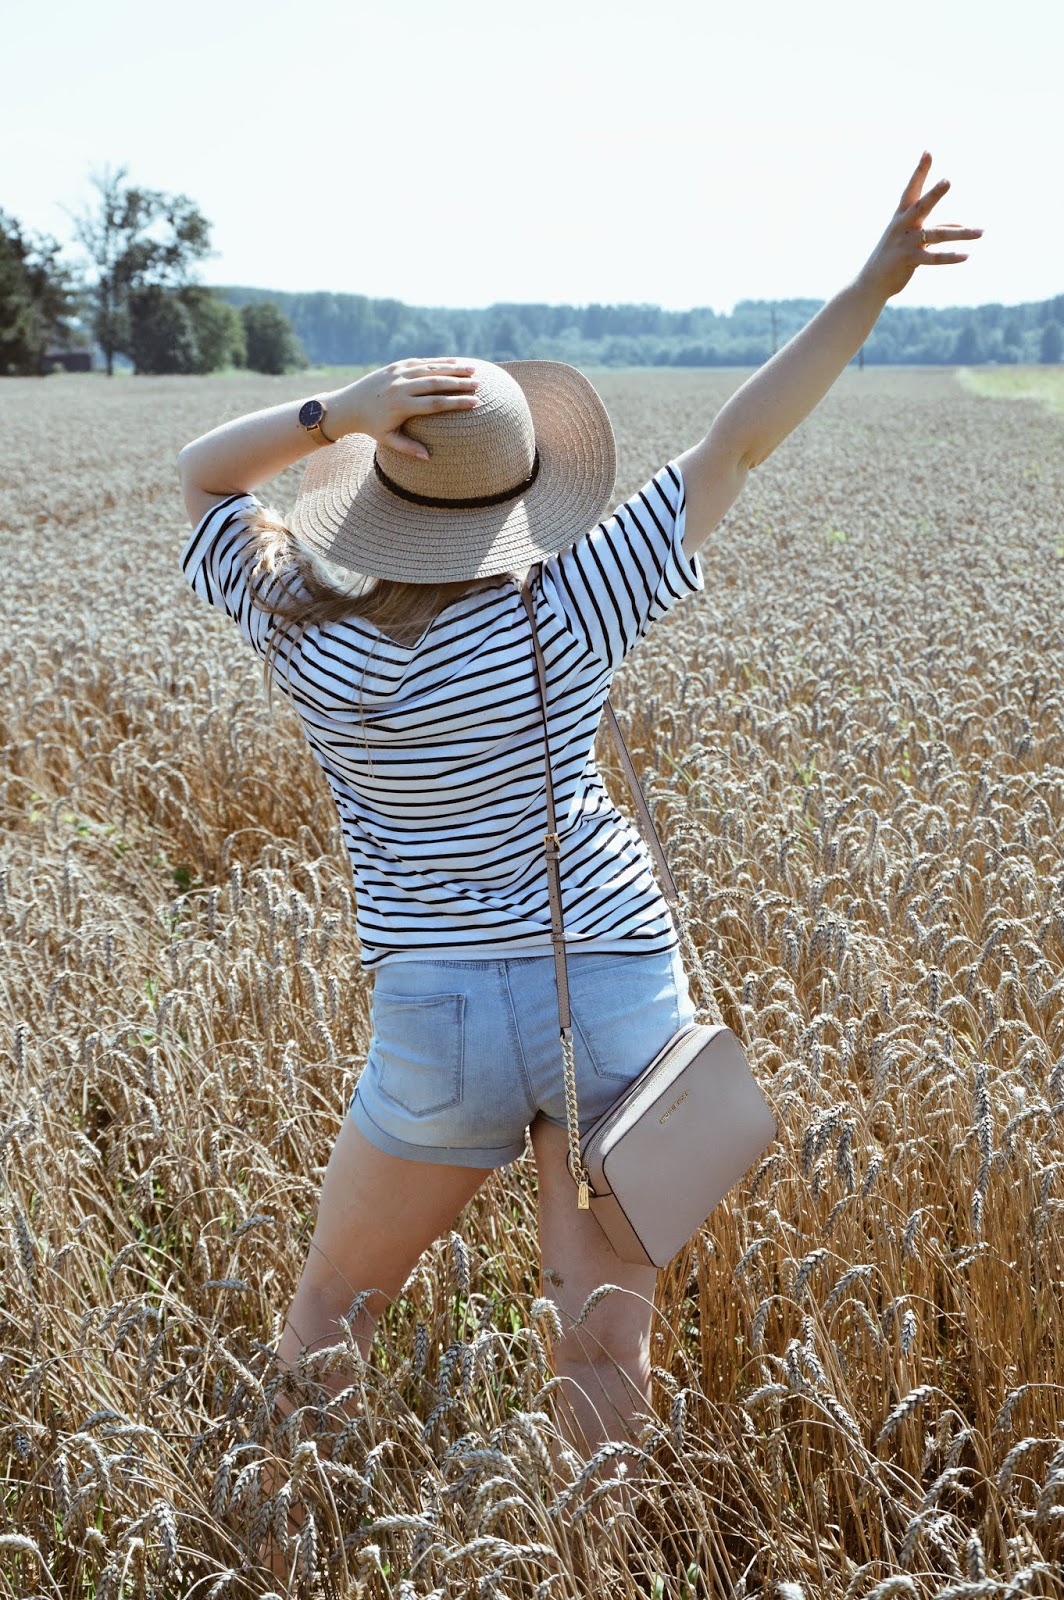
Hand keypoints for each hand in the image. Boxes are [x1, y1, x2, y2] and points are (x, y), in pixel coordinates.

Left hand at [329, 357, 479, 457]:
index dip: (456, 403)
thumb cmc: (371, 426)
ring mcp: (398, 374)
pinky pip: (421, 362)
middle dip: (460, 383)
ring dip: (453, 368)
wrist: (348, 405)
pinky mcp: (396, 366)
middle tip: (479, 384)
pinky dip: (438, 362)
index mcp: (401, 406)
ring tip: (473, 369)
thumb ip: (408, 448)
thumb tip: (429, 457)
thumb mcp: (388, 440)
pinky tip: (454, 362)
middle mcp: (401, 387)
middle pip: (436, 383)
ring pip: (430, 369)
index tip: (474, 403)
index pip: (435, 403)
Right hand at [856, 152, 982, 300]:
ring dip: (960, 233)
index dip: (920, 171)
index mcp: (902, 215)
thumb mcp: (915, 237)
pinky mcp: (909, 260)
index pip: (912, 189)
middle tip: (948, 181)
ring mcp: (906, 242)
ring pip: (937, 234)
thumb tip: (962, 225)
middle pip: (921, 206)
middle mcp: (903, 225)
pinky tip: (966, 255)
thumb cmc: (895, 255)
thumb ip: (938, 227)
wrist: (873, 281)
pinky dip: (950, 257)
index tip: (928, 151)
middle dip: (934, 194)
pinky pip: (933, 257)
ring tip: (981, 232)